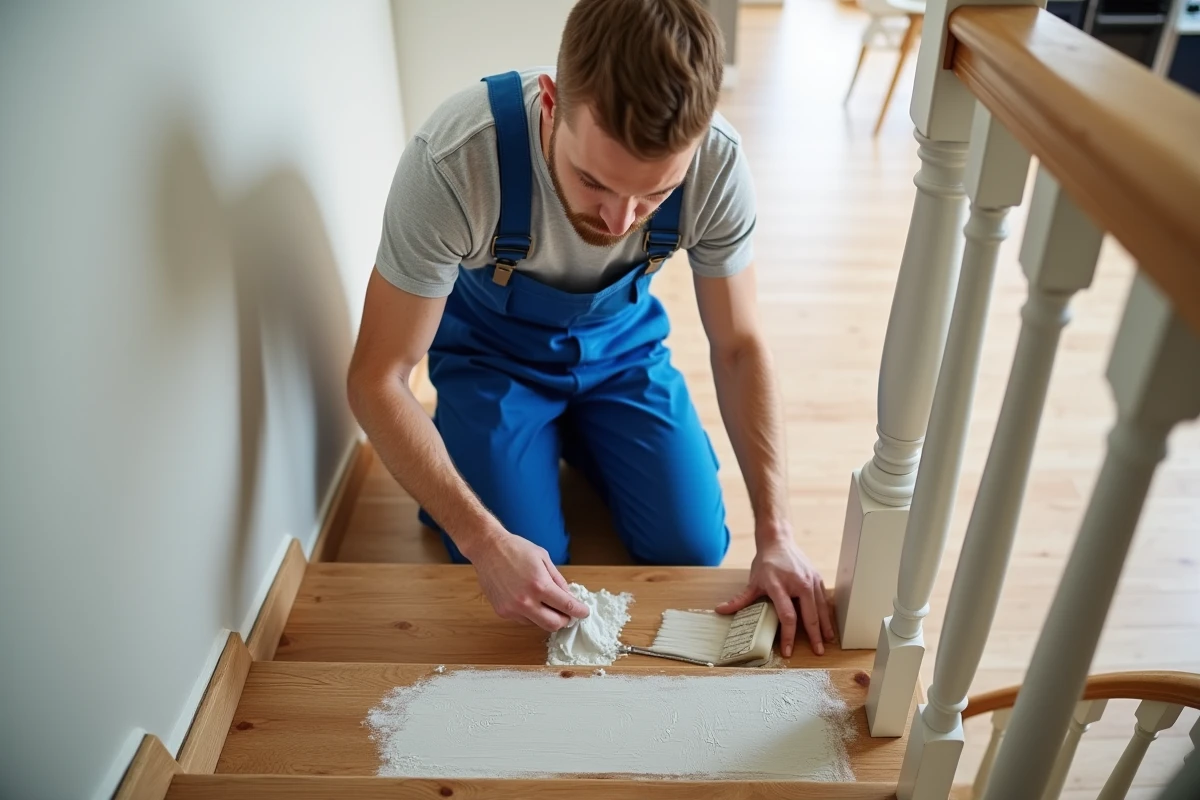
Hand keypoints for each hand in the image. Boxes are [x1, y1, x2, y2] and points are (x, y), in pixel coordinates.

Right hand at [472, 533, 590, 631]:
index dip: (579, 611)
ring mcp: (513, 609)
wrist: (488, 548)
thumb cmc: (516, 549)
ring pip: (538, 624)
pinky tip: (527, 598)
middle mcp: (526, 601)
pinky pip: (523, 620)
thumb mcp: (543, 558)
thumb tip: (568, 596)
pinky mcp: (503, 612)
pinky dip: (531, 613)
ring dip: (546, 616)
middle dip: (565, 620)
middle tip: (568, 613)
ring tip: (543, 599)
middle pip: (553, 624)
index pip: (566, 606)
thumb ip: (558, 580)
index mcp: (539, 585)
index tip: (584, 612)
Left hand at [717, 528, 834, 656]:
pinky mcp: (817, 578)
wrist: (778, 541)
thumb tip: (720, 611)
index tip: (788, 650)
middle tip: (817, 652)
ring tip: (827, 642)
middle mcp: (798, 583)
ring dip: (824, 627)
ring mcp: (810, 580)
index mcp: (779, 585)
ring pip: (821, 608)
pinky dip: (826, 614)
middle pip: (809, 614)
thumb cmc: (766, 563)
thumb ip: (740, 600)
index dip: (788, 635)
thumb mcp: (753, 582)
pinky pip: (824, 599)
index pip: (787, 615)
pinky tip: (828, 625)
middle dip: (814, 636)